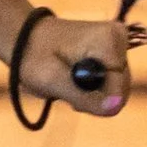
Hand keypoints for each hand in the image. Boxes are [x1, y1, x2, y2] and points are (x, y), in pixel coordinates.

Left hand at [16, 12, 134, 116]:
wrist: (26, 41)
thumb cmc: (35, 57)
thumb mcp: (54, 81)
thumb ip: (86, 98)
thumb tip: (115, 108)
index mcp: (110, 40)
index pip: (119, 88)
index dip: (96, 100)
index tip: (71, 92)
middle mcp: (120, 39)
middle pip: (119, 90)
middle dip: (93, 97)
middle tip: (66, 88)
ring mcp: (119, 45)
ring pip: (115, 90)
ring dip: (91, 95)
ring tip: (68, 82)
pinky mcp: (114, 54)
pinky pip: (110, 84)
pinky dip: (92, 89)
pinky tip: (74, 79)